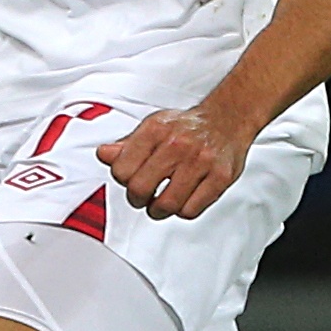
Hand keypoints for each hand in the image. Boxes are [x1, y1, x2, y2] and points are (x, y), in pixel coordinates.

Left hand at [100, 103, 250, 220]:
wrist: (227, 118)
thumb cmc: (188, 126)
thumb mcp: (153, 126)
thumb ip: (127, 145)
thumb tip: (104, 155)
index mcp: (156, 130)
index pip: (121, 169)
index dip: (123, 180)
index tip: (130, 180)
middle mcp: (177, 144)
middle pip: (140, 189)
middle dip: (138, 199)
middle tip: (143, 197)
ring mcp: (200, 162)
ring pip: (166, 205)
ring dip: (158, 210)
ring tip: (161, 203)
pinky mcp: (220, 177)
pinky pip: (191, 210)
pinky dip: (182, 211)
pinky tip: (182, 200)